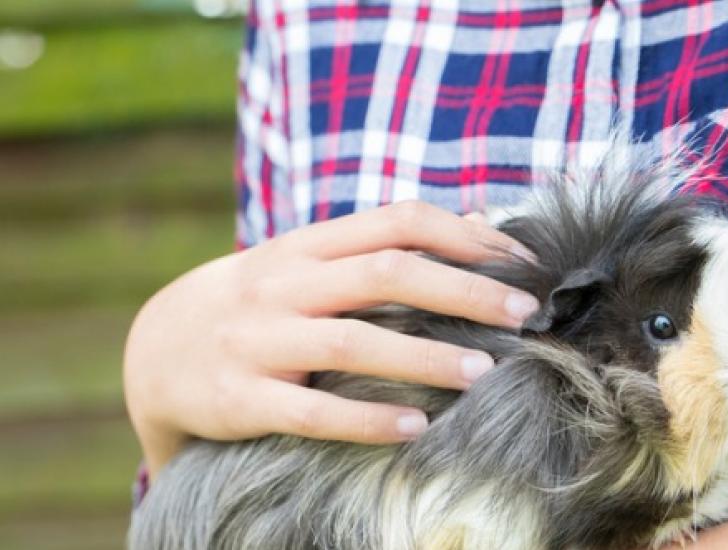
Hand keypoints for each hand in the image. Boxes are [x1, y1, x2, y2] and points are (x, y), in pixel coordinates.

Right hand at [123, 201, 539, 477]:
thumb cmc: (257, 303)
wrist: (153, 350)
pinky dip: (366, 419)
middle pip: (385, 273)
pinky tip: (416, 427)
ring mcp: (258, 341)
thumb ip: (381, 244)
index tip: (521, 262)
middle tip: (524, 314)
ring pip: (351, 340)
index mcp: (306, 245)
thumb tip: (478, 223)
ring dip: (423, 355)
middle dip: (462, 290)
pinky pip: (310, 411)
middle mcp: (283, 284)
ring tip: (483, 372)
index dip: (464, 236)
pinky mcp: (239, 398)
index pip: (396, 221)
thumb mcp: (306, 261)